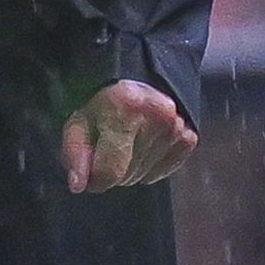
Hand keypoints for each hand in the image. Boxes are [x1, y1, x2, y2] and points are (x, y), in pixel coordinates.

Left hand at [62, 79, 194, 193]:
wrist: (140, 78)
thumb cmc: (103, 99)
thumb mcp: (79, 119)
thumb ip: (75, 152)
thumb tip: (78, 185)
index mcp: (126, 106)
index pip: (108, 172)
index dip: (93, 178)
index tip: (88, 169)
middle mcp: (158, 116)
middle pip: (126, 176)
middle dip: (111, 170)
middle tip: (107, 145)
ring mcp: (177, 128)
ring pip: (142, 176)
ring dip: (129, 168)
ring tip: (125, 142)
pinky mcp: (189, 137)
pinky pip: (162, 172)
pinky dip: (149, 167)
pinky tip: (142, 147)